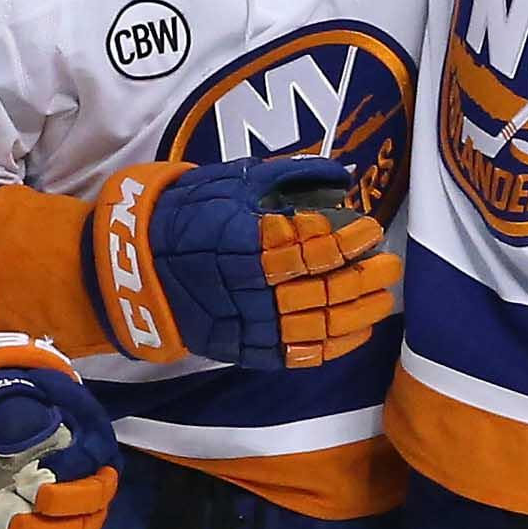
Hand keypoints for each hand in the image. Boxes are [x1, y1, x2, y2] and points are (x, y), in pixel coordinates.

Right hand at [88, 155, 400, 370]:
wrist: (138, 266)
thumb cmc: (190, 213)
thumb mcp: (232, 181)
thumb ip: (287, 176)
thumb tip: (341, 174)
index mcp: (245, 243)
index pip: (309, 247)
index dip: (346, 239)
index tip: (370, 227)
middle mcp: (249, 288)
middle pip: (321, 289)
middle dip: (362, 277)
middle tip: (389, 264)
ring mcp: (248, 323)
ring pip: (317, 324)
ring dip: (357, 312)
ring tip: (383, 296)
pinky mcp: (246, 349)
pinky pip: (298, 354)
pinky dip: (333, 346)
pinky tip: (358, 331)